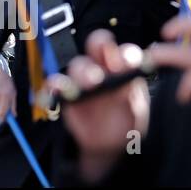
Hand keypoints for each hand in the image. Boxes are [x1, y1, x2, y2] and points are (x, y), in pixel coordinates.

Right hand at [58, 30, 150, 182]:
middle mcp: (103, 67)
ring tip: (91, 83)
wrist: (111, 144)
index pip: (125, 51)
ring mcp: (83, 79)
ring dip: (83, 70)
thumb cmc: (128, 120)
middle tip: (107, 61)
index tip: (128, 63)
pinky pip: (56, 85)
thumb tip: (126, 84)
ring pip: (78, 64)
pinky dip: (55, 85)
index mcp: (125, 67)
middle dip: (100, 45)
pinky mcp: (67, 94)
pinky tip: (58, 89)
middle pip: (98, 45)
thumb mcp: (136, 109)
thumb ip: (131, 95)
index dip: (126, 54)